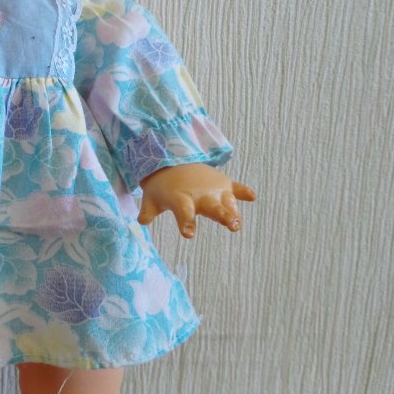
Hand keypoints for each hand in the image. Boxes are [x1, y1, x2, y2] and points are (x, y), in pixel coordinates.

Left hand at [138, 163, 254, 238]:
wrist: (173, 159)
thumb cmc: (162, 186)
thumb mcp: (151, 197)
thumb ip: (147, 210)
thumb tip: (141, 220)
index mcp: (181, 198)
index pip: (184, 212)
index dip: (186, 222)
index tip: (189, 234)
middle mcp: (200, 194)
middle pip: (212, 207)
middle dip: (223, 216)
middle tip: (232, 226)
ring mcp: (213, 188)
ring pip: (227, 201)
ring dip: (235, 211)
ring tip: (239, 223)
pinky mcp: (223, 183)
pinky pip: (236, 187)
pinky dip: (244, 191)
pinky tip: (252, 196)